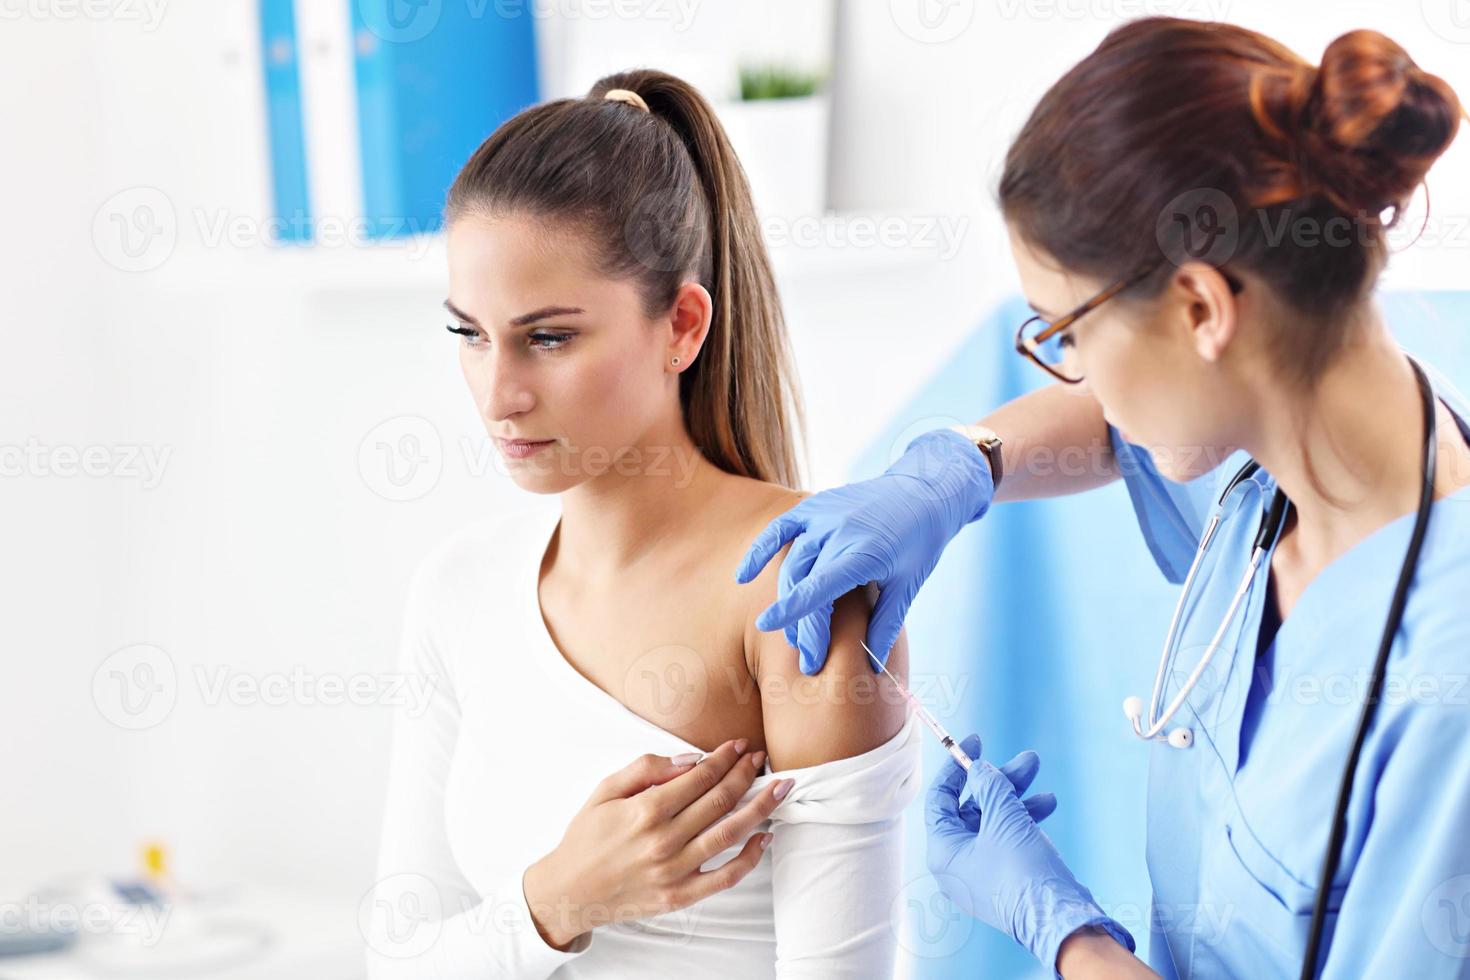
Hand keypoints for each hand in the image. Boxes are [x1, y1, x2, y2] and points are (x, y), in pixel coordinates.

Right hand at [523, 738, 794, 948]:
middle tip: (762, 759)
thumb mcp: (605, 791)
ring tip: (781, 788)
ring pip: (730, 833)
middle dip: (747, 774)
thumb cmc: (587, 837)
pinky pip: (725, 877)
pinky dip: (750, 857)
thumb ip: (646, 768)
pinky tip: (764, 837)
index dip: (725, 758)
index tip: (740, 746)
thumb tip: (690, 759)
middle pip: (720, 800)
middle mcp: (664, 840)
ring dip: (760, 807)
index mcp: (646, 809)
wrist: (570, 891)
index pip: (700, 776)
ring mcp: (674, 870)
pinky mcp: (680, 895)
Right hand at [734, 427, 993, 674]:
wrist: (925, 491)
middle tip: (808, 658)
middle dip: (802, 624)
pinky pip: (781, 529)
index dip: (794, 612)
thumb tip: (872, 666)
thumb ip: (886, 624)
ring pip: (791, 562)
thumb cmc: (921, 541)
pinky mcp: (815, 506)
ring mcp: (823, 515)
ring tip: (791, 635)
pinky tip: (743, 576)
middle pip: (804, 582)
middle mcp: (838, 531)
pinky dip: (761, 550)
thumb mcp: (909, 584)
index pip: (820, 588)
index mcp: (863, 551)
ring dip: (786, 599)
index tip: (770, 630)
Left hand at [925, 734, 1133, 973]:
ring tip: (1039, 774)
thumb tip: (980, 769)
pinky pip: (1008, 839)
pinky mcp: (1005, 877)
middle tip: (1026, 760)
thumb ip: (990, 786)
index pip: (940, 798)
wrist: (1058, 920)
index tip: (977, 742)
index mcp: (943, 851)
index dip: (957, 768)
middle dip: (999, 780)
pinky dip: (1025, 819)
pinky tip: (1047, 804)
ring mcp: (981, 872)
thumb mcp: (1004, 818)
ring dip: (1016, 796)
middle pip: (972, 807)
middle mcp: (957, 863)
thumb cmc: (1023, 872)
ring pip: (994, 821)